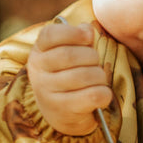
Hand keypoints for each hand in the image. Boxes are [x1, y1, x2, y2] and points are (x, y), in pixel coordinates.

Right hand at [27, 20, 111, 136]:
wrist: (60, 112)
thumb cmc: (67, 74)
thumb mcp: (67, 52)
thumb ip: (78, 38)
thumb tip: (87, 30)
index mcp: (39, 52)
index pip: (50, 35)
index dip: (73, 33)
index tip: (88, 37)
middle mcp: (38, 72)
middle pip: (69, 55)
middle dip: (91, 56)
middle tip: (95, 63)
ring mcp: (47, 93)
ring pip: (84, 76)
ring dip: (99, 76)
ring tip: (98, 79)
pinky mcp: (62, 110)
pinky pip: (93, 95)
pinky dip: (104, 93)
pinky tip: (101, 94)